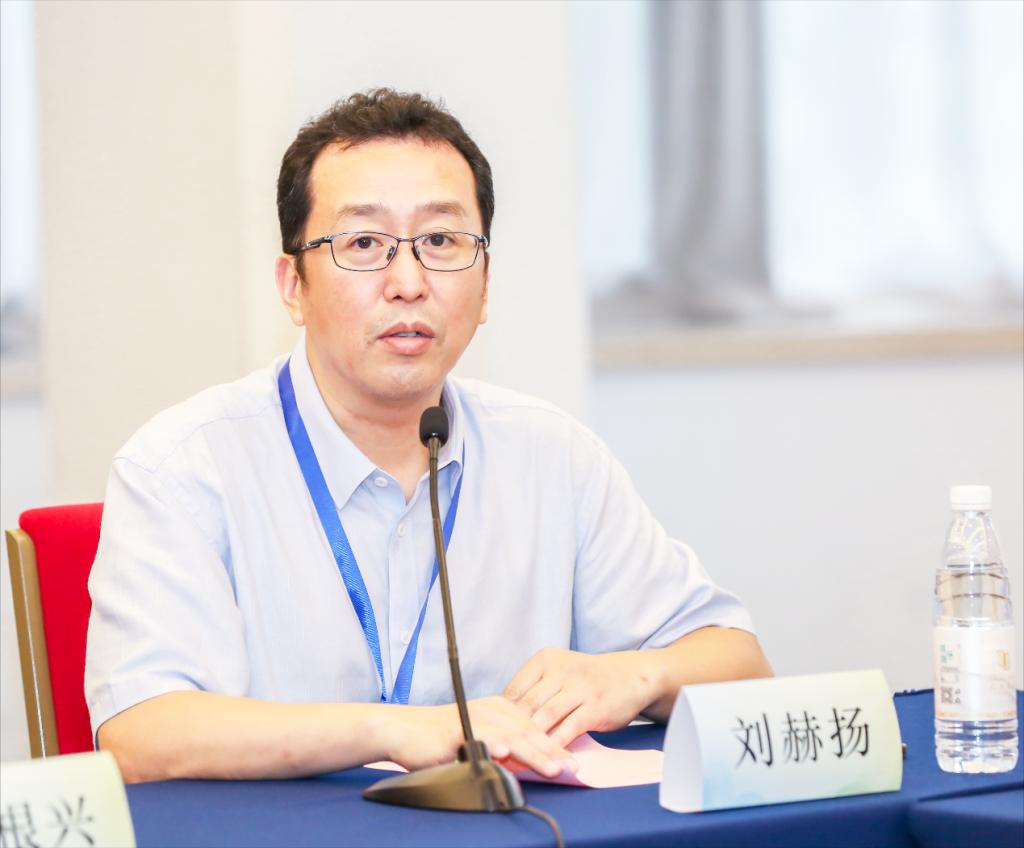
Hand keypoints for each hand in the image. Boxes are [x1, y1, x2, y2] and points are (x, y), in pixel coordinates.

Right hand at [384, 696, 577, 778]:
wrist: (406, 731)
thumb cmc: (443, 739)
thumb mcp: (482, 741)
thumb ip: (505, 749)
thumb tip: (528, 764)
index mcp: (501, 710)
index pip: (535, 730)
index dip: (555, 747)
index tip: (575, 764)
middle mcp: (492, 710)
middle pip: (529, 732)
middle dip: (553, 752)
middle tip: (573, 768)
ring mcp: (476, 717)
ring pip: (511, 736)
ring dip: (533, 753)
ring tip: (553, 768)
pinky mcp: (457, 727)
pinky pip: (479, 736)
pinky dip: (494, 744)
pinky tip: (505, 754)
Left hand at [504, 648, 661, 747]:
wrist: (628, 676)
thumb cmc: (584, 679)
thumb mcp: (557, 672)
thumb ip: (534, 690)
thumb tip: (504, 720)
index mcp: (545, 660)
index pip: (514, 689)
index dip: (501, 715)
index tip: (493, 734)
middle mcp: (561, 671)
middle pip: (528, 705)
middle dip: (513, 730)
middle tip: (500, 750)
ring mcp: (580, 688)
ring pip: (546, 717)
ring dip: (531, 739)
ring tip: (519, 757)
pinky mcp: (595, 707)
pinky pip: (569, 729)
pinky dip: (555, 745)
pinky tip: (546, 757)